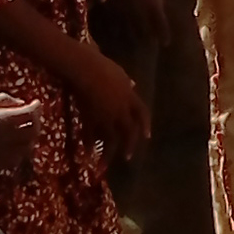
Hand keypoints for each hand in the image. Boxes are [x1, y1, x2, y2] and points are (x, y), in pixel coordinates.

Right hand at [0, 94, 41, 177]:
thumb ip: (3, 100)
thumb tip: (21, 102)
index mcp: (3, 120)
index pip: (30, 114)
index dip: (36, 107)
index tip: (35, 102)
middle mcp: (6, 138)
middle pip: (33, 132)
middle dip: (36, 123)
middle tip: (32, 117)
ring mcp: (2, 153)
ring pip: (27, 148)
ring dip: (30, 138)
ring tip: (25, 130)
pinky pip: (15, 160)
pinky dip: (20, 152)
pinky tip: (15, 146)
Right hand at [69, 41, 148, 162]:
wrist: (86, 69)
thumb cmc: (103, 66)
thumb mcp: (120, 73)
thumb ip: (126, 83)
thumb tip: (132, 85)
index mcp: (130, 97)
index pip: (143, 113)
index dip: (146, 125)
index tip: (147, 137)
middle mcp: (121, 109)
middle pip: (128, 131)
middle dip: (129, 145)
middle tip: (128, 158)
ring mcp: (105, 115)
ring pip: (110, 139)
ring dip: (108, 155)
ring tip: (104, 166)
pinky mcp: (90, 117)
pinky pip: (90, 135)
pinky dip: (89, 144)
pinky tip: (88, 153)